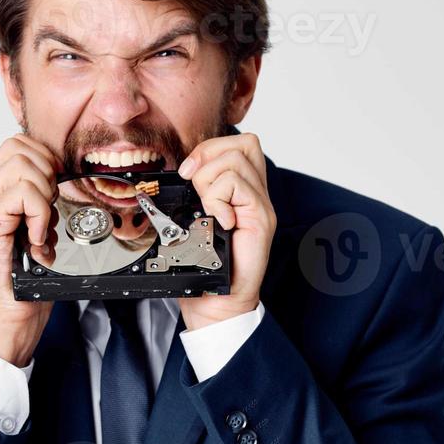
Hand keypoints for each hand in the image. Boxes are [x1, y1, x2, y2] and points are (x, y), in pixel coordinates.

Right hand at [0, 133, 59, 365]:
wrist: (8, 316)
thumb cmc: (25, 281)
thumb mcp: (39, 231)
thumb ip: (42, 202)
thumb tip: (64, 178)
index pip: (18, 145)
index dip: (45, 158)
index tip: (56, 189)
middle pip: (18, 146)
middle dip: (47, 170)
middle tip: (50, 206)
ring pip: (21, 164)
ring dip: (44, 193)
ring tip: (42, 224)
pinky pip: (22, 193)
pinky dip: (39, 212)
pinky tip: (37, 237)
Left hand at [177, 132, 275, 330]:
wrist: (217, 300)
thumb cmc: (204, 265)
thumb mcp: (194, 219)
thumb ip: (196, 193)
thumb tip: (182, 170)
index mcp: (241, 191)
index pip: (238, 144)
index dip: (209, 149)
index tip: (186, 173)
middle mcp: (256, 194)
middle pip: (244, 143)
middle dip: (210, 155)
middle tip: (193, 181)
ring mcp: (261, 205)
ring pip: (236, 161)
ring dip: (210, 181)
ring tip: (207, 208)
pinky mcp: (261, 218)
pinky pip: (237, 186)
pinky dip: (218, 198)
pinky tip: (218, 220)